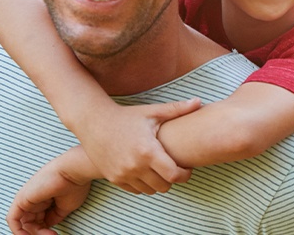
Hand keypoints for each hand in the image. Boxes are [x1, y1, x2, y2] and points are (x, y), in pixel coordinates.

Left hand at [6, 157, 93, 234]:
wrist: (74, 172)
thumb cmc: (74, 185)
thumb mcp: (65, 207)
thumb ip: (54, 217)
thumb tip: (48, 225)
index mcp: (43, 200)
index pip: (38, 221)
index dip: (45, 230)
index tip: (56, 234)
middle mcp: (33, 200)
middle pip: (30, 223)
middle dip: (40, 233)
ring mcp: (26, 199)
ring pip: (22, 224)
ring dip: (32, 233)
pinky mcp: (21, 199)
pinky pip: (13, 219)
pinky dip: (18, 231)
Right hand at [76, 99, 201, 193]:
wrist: (94, 122)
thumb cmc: (126, 116)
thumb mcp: (152, 112)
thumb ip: (177, 109)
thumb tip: (199, 101)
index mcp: (148, 151)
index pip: (174, 175)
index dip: (185, 174)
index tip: (187, 168)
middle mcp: (135, 167)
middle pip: (165, 186)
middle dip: (173, 179)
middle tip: (174, 168)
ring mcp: (123, 175)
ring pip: (150, 190)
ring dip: (158, 183)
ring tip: (160, 169)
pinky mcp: (114, 179)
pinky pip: (136, 190)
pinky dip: (143, 184)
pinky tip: (145, 171)